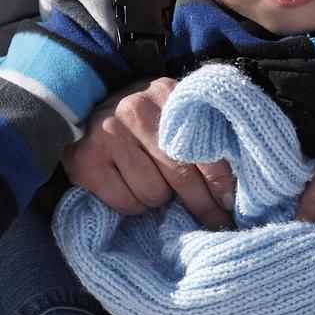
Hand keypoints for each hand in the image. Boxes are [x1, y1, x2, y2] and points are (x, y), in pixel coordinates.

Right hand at [63, 77, 235, 227]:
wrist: (82, 113)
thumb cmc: (141, 122)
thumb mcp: (170, 116)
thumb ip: (201, 138)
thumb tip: (232, 190)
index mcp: (164, 94)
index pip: (203, 146)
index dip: (221, 181)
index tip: (230, 203)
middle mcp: (134, 110)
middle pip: (181, 174)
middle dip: (202, 204)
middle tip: (215, 221)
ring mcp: (107, 135)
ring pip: (154, 194)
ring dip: (159, 199)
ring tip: (154, 185)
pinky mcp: (86, 163)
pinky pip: (127, 203)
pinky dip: (134, 205)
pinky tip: (130, 189)